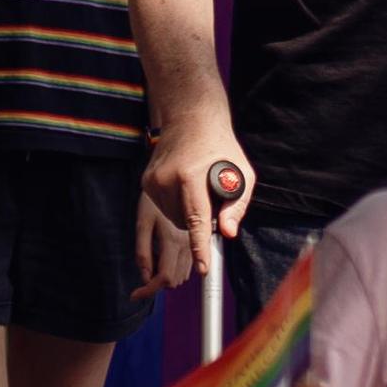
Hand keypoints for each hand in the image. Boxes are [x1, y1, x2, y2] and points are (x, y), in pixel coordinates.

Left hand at [132, 189, 193, 299]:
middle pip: (174, 280)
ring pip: (181, 275)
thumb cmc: (152, 201)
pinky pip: (186, 264)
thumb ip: (143, 252)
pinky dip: (173, 267)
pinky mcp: (194, 242)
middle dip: (156, 283)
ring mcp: (192, 244)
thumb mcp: (142, 223)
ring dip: (165, 275)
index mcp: (172, 241)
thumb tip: (145, 277)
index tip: (135, 295)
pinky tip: (163, 254)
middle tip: (142, 275)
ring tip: (153, 260)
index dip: (149, 290)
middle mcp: (187, 245)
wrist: (173, 181)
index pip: (166, 278)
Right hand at [142, 113, 253, 275]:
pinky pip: (163, 208)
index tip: (202, 268)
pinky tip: (184, 185)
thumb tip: (226, 233)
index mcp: (191, 176)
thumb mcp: (241, 174)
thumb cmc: (221, 147)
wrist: (190, 118)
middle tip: (211, 197)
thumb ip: (236, 206)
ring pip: (172, 219)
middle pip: (184, 222)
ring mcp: (152, 180)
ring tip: (196, 187)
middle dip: (200, 220)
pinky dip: (177, 205)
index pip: (196, 219)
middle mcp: (166, 179)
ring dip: (187, 213)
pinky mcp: (145, 182)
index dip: (200, 246)